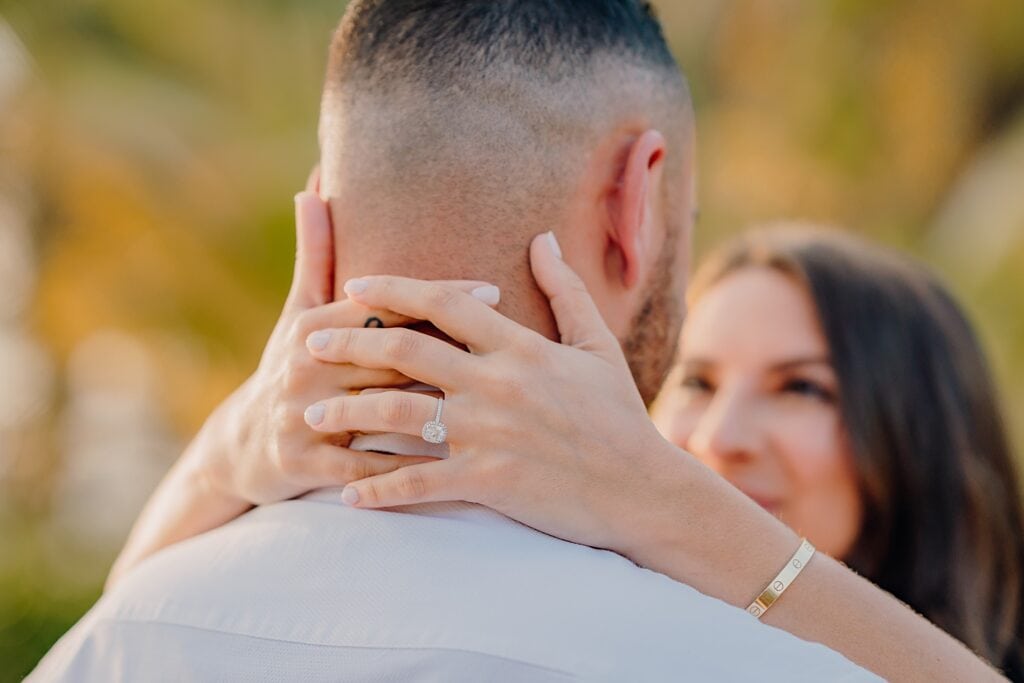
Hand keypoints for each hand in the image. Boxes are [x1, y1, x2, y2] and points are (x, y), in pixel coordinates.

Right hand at [199, 192, 495, 505]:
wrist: (243, 446)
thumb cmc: (290, 367)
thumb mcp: (298, 312)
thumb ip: (315, 252)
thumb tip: (314, 182)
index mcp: (312, 327)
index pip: (384, 306)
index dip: (438, 296)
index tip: (493, 290)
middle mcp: (306, 367)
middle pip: (390, 354)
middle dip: (452, 349)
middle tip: (509, 346)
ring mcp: (303, 417)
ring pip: (382, 409)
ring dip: (439, 409)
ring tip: (495, 408)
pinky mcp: (306, 465)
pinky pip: (366, 467)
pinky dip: (408, 468)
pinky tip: (458, 464)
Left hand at [300, 231, 677, 551]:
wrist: (643, 489)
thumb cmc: (621, 416)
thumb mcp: (597, 346)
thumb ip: (566, 290)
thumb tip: (542, 237)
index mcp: (520, 346)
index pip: (444, 303)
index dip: (393, 289)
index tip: (354, 285)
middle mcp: (498, 383)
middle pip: (405, 352)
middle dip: (350, 343)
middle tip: (308, 343)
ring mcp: (490, 433)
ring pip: (399, 416)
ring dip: (348, 413)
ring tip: (312, 413)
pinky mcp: (490, 482)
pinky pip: (421, 484)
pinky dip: (380, 489)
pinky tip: (349, 495)